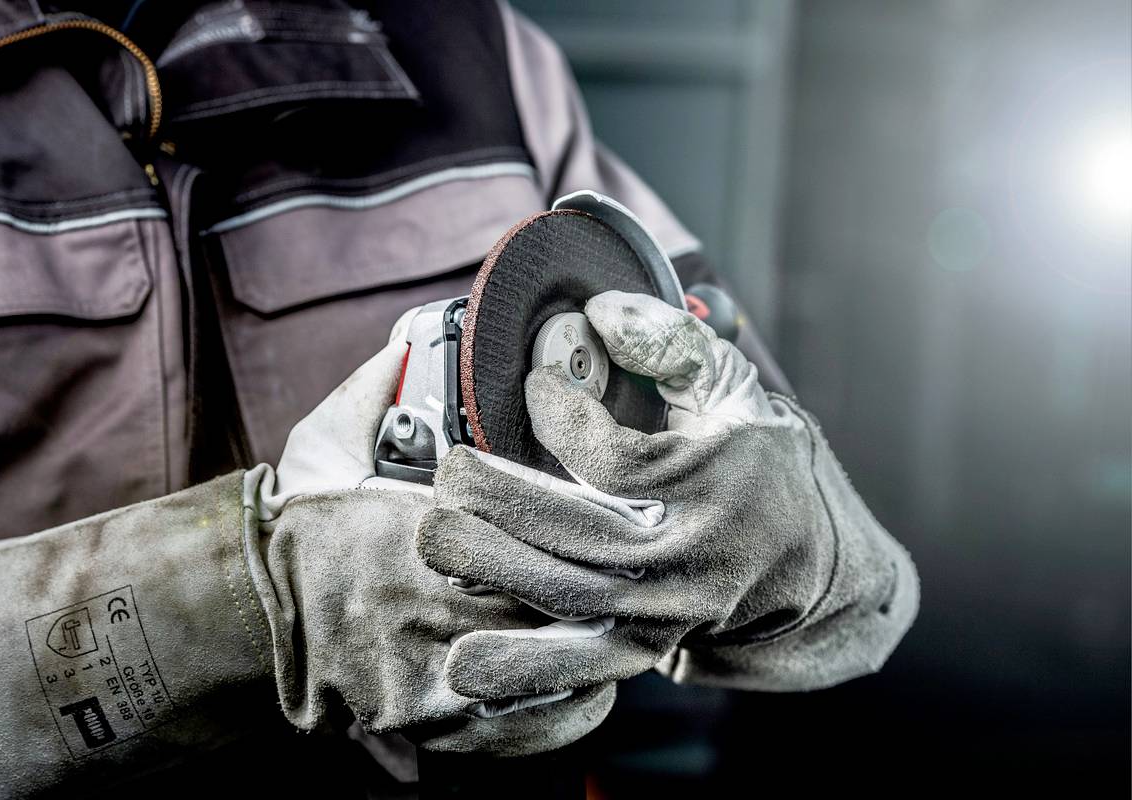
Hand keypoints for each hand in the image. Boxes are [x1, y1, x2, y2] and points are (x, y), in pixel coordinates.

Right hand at [245, 321, 616, 751]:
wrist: (245, 619)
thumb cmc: (294, 533)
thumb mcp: (322, 446)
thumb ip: (372, 392)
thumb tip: (409, 341)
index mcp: (416, 537)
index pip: (526, 535)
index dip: (574, 531)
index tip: (603, 522)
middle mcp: (428, 611)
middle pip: (546, 604)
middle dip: (591, 591)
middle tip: (626, 575)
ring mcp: (428, 677)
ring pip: (543, 667)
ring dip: (589, 652)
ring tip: (619, 629)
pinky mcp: (425, 725)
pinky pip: (518, 730)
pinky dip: (564, 712)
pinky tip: (589, 685)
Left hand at [417, 291, 917, 696]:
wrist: (807, 567)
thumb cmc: (760, 467)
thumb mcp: (733, 390)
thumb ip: (671, 342)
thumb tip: (600, 313)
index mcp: (715, 484)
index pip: (615, 457)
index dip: (559, 416)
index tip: (532, 387)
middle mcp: (690, 558)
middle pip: (575, 533)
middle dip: (497, 499)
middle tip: (449, 471)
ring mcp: (667, 614)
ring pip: (564, 601)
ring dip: (490, 572)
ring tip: (434, 541)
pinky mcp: (646, 651)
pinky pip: (577, 668)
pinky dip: (521, 670)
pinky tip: (464, 666)